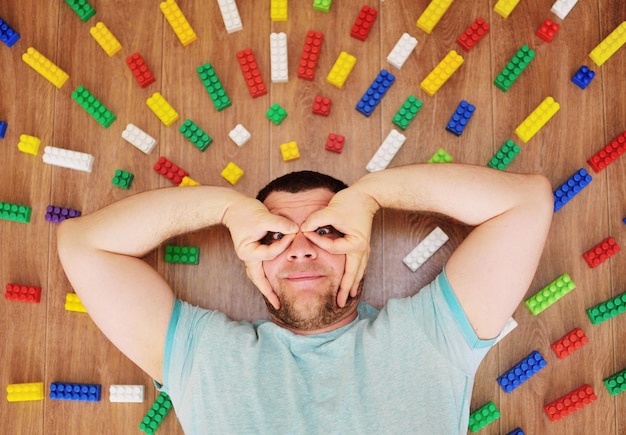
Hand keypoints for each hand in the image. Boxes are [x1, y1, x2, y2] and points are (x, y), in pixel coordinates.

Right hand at [222, 195, 297, 308]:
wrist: (232, 206)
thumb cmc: (245, 212)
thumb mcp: (263, 217)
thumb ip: (280, 224)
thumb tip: (295, 230)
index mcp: (248, 252)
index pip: (270, 253)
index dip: (283, 244)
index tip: (293, 233)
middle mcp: (247, 257)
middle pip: (258, 279)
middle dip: (268, 292)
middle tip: (279, 305)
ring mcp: (249, 255)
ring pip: (258, 275)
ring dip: (266, 286)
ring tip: (276, 299)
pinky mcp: (253, 251)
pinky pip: (260, 268)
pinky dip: (266, 275)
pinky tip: (274, 281)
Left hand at [300, 187, 378, 306]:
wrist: (367, 195)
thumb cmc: (351, 202)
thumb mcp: (330, 210)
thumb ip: (315, 220)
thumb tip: (303, 228)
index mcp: (355, 244)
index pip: (333, 249)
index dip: (319, 242)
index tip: (307, 232)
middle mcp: (362, 249)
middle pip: (353, 274)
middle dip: (346, 290)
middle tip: (340, 304)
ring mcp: (364, 248)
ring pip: (359, 271)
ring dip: (353, 284)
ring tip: (349, 296)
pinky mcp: (362, 244)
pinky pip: (360, 264)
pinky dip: (356, 274)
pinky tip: (354, 279)